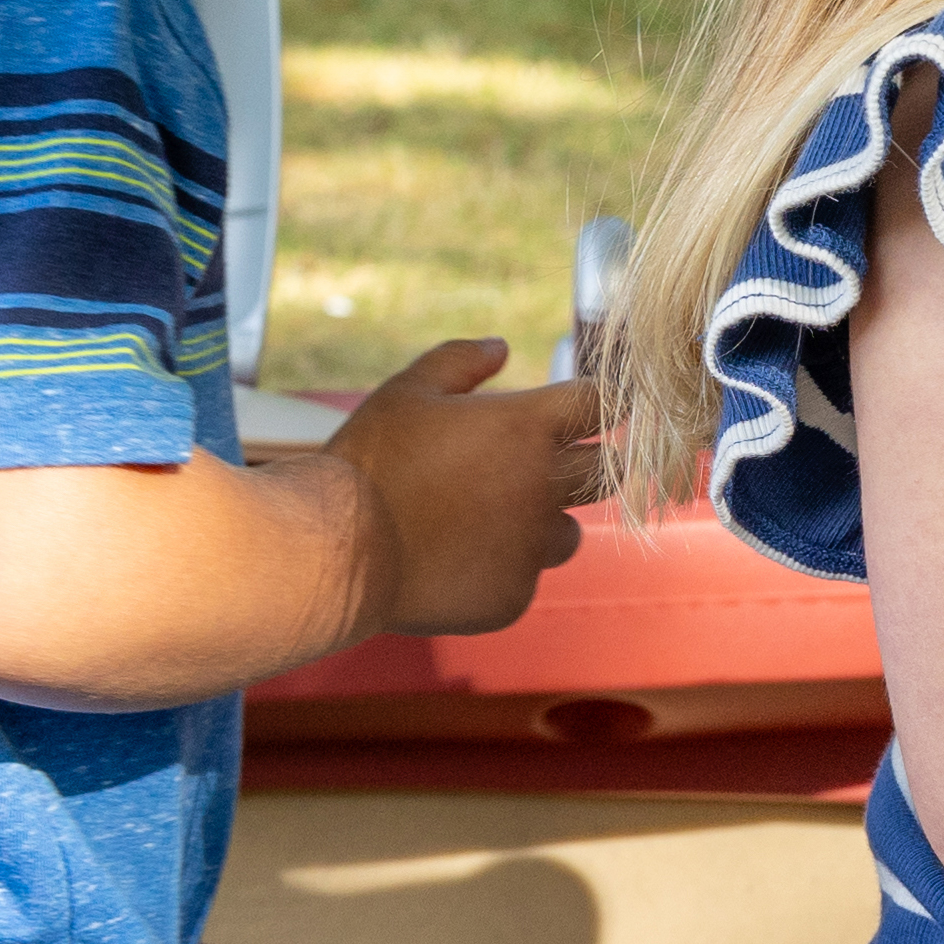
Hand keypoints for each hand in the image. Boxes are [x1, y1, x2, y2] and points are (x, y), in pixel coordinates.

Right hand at [330, 339, 605, 639]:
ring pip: (567, 533)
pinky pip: (523, 579)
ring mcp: (531, 546)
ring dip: (543, 524)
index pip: (597, 401)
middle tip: (556, 466)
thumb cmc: (369, 463)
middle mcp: (543, 486)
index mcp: (527, 428)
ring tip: (484, 520)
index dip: (599, 400)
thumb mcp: (407, 392)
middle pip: (608, 471)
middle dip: (592, 464)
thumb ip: (460, 362)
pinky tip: (452, 562)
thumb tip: (501, 347)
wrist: (335, 550)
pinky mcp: (511, 596)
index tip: (597, 405)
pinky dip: (499, 571)